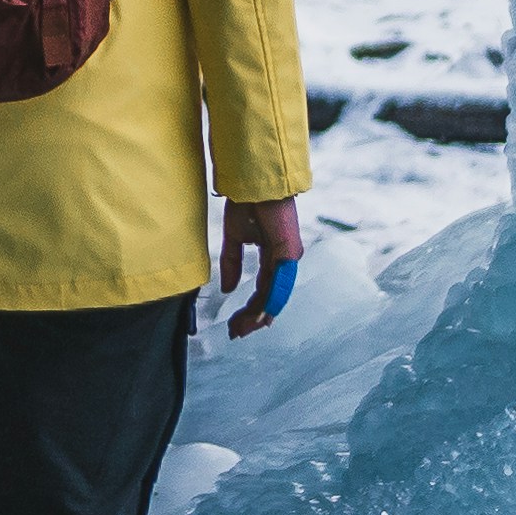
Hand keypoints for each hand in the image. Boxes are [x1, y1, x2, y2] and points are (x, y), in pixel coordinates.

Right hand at [220, 195, 302, 339]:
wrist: (252, 182)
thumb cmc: (246, 203)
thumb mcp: (234, 238)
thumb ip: (231, 264)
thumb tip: (226, 289)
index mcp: (273, 256)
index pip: (263, 290)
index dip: (249, 308)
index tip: (234, 322)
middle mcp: (284, 261)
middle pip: (271, 298)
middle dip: (253, 318)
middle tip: (236, 332)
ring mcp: (289, 258)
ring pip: (276, 295)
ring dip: (258, 315)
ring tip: (242, 328)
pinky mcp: (288, 253)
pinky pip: (280, 284)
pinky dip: (269, 302)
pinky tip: (259, 316)